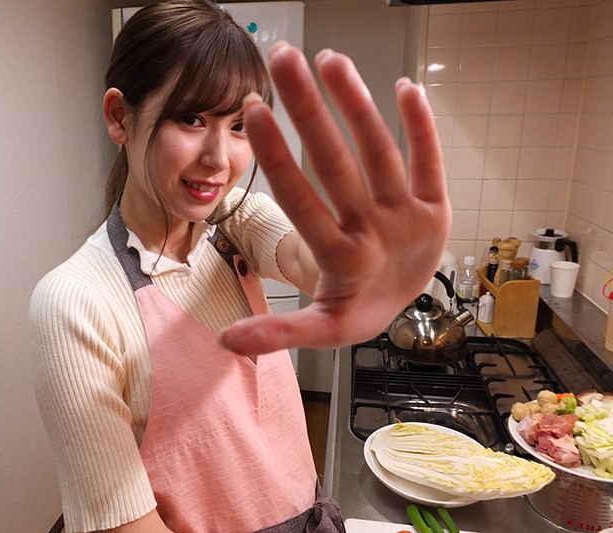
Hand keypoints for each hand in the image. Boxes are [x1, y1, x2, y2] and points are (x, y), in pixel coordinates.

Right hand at [219, 43, 450, 354]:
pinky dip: (421, 123)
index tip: (256, 111)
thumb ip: (277, 331)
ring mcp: (410, 216)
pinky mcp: (438, 205)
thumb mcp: (318, 329)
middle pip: (339, 165)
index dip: (278, 157)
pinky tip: (403, 85)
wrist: (408, 310)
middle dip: (309, 110)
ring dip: (356, 103)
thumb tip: (225, 343)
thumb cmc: (354, 308)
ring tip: (328, 59)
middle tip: (282, 59)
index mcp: (342, 261)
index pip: (304, 203)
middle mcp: (376, 232)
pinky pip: (431, 159)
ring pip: (382, 152)